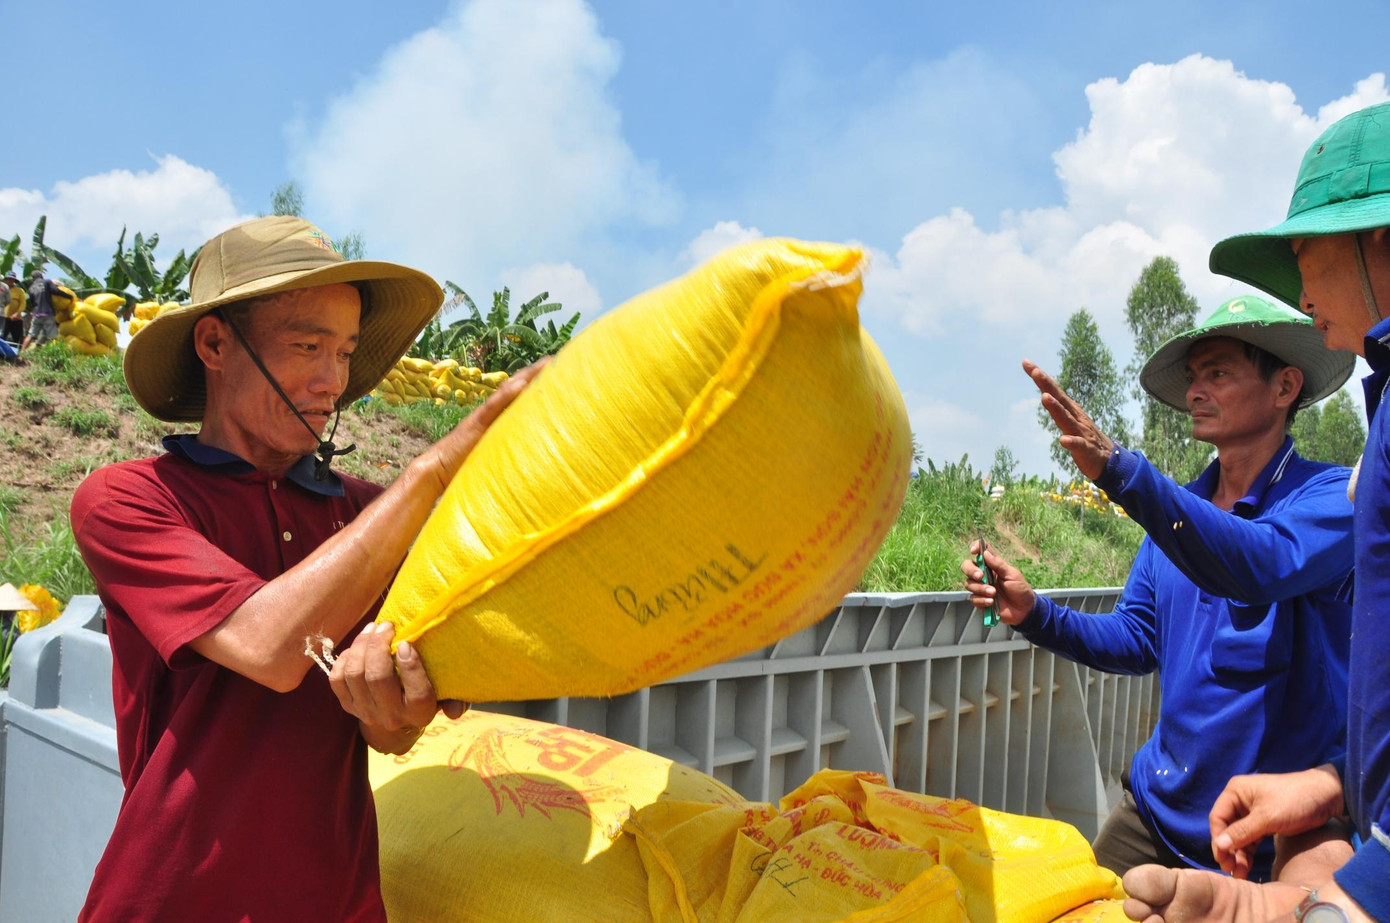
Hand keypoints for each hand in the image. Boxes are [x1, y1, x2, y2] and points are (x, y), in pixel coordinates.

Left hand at [328, 622, 468, 752]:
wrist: (398, 722)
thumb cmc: (428, 695)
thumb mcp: (445, 696)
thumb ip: (455, 699)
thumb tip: (455, 712)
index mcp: (419, 713)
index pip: (417, 693)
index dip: (411, 666)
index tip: (406, 642)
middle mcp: (391, 716)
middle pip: (377, 679)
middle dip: (378, 646)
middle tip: (386, 626)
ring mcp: (365, 712)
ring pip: (354, 674)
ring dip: (360, 646)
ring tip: (372, 628)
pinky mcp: (348, 705)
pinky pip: (337, 680)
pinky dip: (344, 659)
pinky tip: (358, 646)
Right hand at [425, 358, 549, 487]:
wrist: (439, 467)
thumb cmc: (467, 462)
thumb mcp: (496, 451)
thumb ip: (511, 445)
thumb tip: (534, 450)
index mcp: (498, 416)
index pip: (521, 394)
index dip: (538, 381)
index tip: (560, 371)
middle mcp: (493, 410)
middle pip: (518, 385)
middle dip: (537, 372)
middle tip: (560, 359)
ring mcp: (484, 414)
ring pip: (509, 389)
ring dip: (528, 375)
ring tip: (547, 363)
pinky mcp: (477, 423)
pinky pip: (494, 405)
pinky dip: (508, 393)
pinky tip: (522, 384)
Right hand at [959, 540, 1036, 625]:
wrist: (1024, 610)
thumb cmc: (1020, 589)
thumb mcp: (1012, 575)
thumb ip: (999, 564)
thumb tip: (985, 553)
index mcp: (992, 565)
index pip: (981, 551)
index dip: (975, 547)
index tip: (973, 550)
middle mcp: (984, 574)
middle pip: (967, 566)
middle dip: (971, 570)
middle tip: (980, 576)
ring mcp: (981, 587)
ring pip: (969, 583)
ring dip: (980, 588)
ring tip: (993, 593)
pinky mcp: (980, 600)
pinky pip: (973, 598)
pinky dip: (981, 600)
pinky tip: (991, 602)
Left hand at [1023, 359, 1113, 479]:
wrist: (1111, 460)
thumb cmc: (1086, 439)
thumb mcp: (1070, 421)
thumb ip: (1058, 409)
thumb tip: (1045, 393)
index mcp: (1070, 410)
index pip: (1053, 391)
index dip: (1041, 378)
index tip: (1026, 362)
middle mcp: (1076, 417)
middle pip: (1059, 399)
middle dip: (1047, 385)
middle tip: (1035, 371)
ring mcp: (1082, 432)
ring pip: (1067, 419)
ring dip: (1056, 408)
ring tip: (1045, 397)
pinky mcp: (1086, 449)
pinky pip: (1078, 445)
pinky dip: (1071, 442)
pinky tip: (1062, 440)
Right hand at [1209, 764, 1344, 878]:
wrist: (1327, 796)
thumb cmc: (1294, 800)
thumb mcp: (1267, 817)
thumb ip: (1242, 832)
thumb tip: (1219, 845)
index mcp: (1236, 792)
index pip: (1218, 817)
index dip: (1218, 839)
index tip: (1222, 859)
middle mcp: (1241, 801)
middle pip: (1227, 829)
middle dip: (1229, 850)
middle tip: (1230, 870)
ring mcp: (1253, 812)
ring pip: (1239, 837)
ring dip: (1239, 854)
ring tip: (1240, 873)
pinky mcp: (1265, 823)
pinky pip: (1252, 839)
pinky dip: (1249, 853)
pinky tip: (1248, 867)